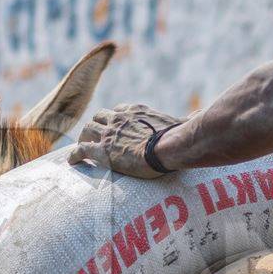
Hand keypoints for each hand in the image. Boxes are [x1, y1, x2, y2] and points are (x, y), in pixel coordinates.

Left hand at [68, 104, 186, 178]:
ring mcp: (108, 134)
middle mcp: (119, 118)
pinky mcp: (102, 151)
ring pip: (87, 130)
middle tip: (94, 138)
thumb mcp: (183, 122)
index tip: (113, 127)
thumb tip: (199, 114)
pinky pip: (81, 150)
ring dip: (84, 139)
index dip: (113, 119)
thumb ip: (188, 117)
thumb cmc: (180, 137)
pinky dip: (75, 155)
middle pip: (98, 117)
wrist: (169, 147)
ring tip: (83, 150)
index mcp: (135, 111)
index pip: (117, 111)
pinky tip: (72, 162)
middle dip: (95, 126)